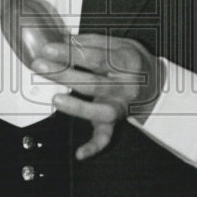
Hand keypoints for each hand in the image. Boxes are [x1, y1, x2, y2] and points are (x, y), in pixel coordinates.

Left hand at [31, 34, 163, 160]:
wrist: (155, 82)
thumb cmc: (129, 60)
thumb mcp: (119, 43)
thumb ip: (93, 42)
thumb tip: (65, 42)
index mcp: (128, 63)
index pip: (97, 58)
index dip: (71, 54)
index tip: (48, 49)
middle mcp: (127, 87)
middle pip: (95, 84)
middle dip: (65, 75)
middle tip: (41, 66)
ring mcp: (122, 107)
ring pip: (100, 111)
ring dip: (77, 107)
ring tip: (55, 99)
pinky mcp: (115, 122)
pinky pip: (106, 138)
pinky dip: (93, 147)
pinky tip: (79, 154)